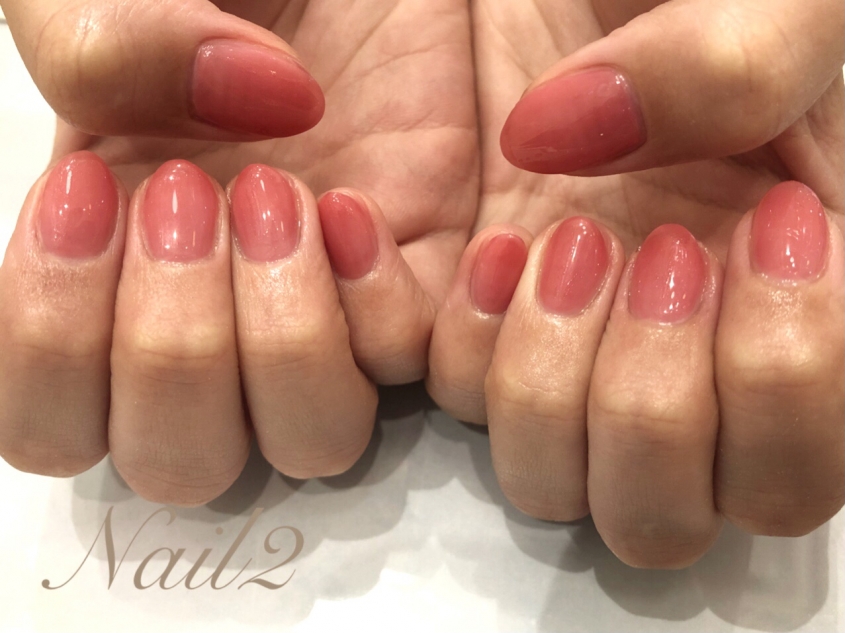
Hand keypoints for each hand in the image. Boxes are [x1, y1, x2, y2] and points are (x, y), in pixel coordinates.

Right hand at [0, 0, 477, 504]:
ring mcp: (331, 312)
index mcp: (118, 271)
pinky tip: (356, 202)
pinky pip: (411, 365)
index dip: (55, 343)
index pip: (53, 419)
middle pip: (181, 462)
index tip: (93, 190)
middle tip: (188, 195)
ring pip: (308, 441)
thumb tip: (231, 121)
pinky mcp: (426, 286)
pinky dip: (378, 301)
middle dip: (174, 352)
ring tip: (279, 194)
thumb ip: (99, 45)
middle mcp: (221, 318)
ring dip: (281, 342)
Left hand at [428, 0, 843, 567]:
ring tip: (561, 240)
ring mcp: (570, 341)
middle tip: (661, 252)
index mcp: (785, 308)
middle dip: (651, 412)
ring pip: (551, 480)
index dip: (782, 378)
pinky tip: (491, 239)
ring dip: (547, 391)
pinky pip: (453, 389)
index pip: (797, 464)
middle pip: (663, 516)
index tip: (769, 219)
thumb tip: (572, 143)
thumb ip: (736, 63)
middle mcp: (672, 356)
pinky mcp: (478, 309)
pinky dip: (462, 334)